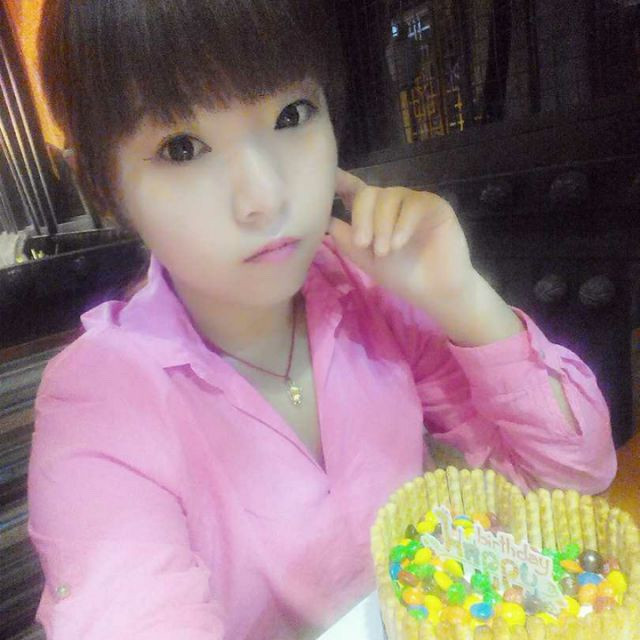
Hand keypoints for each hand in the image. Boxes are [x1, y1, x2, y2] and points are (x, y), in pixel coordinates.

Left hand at [329, 168, 476, 312]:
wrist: (435, 290)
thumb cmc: (400, 275)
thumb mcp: (366, 259)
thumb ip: (346, 239)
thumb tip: (324, 219)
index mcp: (372, 212)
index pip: (353, 190)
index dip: (339, 181)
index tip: (327, 179)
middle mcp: (391, 202)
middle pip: (368, 193)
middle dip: (362, 218)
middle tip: (363, 244)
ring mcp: (413, 201)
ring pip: (389, 198)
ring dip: (382, 226)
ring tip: (384, 252)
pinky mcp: (434, 205)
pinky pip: (414, 204)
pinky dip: (402, 224)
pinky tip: (398, 244)